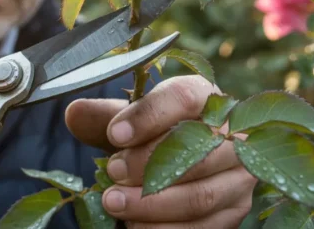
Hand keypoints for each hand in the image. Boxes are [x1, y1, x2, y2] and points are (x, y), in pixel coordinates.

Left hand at [65, 75, 255, 227]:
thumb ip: (103, 118)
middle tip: (111, 173)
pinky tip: (134, 226)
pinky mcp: (236, 212)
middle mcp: (233, 135)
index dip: (148, 117)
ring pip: (201, 195)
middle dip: (147, 166)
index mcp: (206, 98)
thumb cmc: (151, 135)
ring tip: (113, 203)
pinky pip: (203, 228)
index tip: (115, 134)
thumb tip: (74, 114)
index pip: (185, 98)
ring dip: (151, 204)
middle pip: (196, 150)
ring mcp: (238, 177)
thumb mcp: (128, 122)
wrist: (181, 164)